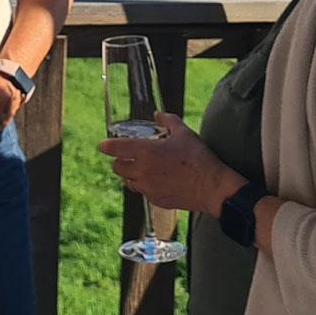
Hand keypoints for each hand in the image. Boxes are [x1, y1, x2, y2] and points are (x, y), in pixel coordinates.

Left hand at [98, 114, 244, 214]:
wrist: (212, 188)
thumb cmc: (198, 159)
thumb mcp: (184, 134)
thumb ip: (168, 121)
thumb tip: (157, 114)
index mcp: (145, 152)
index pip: (114, 149)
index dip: (106, 146)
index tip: (103, 145)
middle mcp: (142, 171)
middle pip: (117, 168)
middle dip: (119, 161)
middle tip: (128, 157)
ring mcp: (147, 188)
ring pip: (128, 181)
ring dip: (131, 175)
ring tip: (143, 169)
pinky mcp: (155, 200)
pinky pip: (142, 192)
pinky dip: (145, 186)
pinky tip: (157, 181)